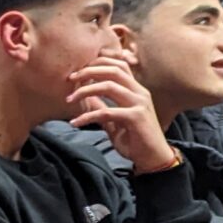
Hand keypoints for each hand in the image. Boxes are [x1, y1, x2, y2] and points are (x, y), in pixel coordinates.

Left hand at [66, 52, 175, 171]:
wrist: (153, 158)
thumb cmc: (135, 140)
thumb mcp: (114, 121)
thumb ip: (103, 108)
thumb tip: (87, 98)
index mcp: (136, 90)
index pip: (118, 66)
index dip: (98, 64)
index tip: (78, 72)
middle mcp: (139, 92)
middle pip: (113, 70)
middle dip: (89, 71)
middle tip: (70, 78)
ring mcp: (139, 103)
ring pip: (109, 86)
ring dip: (85, 90)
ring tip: (69, 99)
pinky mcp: (136, 117)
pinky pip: (107, 112)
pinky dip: (88, 116)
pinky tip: (76, 122)